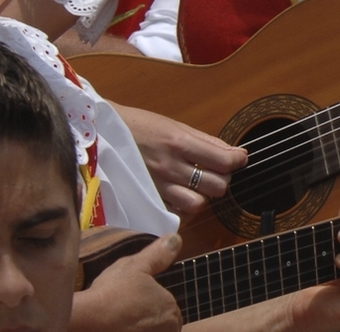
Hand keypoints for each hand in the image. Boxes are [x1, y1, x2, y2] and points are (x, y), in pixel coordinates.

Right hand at [71, 233, 181, 331]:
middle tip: (121, 315)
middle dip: (144, 321)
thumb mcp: (134, 266)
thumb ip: (158, 255)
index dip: (146, 305)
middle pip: (160, 326)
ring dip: (137, 328)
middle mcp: (169, 330)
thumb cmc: (111, 294)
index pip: (166, 309)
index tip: (128, 303)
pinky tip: (114, 329)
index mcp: (171, 309)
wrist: (85, 322)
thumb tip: (176, 239)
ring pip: (149, 331)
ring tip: (117, 324)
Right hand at [117, 105, 248, 214]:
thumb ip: (206, 142)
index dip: (237, 161)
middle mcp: (170, 167)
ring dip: (202, 197)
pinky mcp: (146, 199)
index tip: (238, 159)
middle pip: (216, 187)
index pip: (224, 161)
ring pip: (197, 204)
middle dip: (222, 180)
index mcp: (179, 144)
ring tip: (195, 186)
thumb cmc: (140, 127)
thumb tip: (236, 154)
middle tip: (215, 173)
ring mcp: (157, 186)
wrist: (101, 134)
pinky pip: (175, 213)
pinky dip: (181, 207)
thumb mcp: (174, 126)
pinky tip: (178, 194)